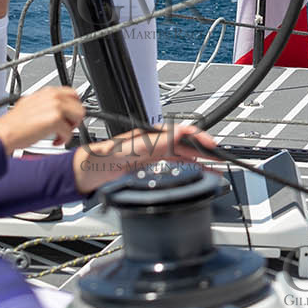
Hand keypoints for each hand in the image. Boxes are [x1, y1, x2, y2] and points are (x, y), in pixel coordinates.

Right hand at [0, 87, 83, 151]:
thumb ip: (46, 103)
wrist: (4, 132)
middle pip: (79, 106)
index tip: (69, 116)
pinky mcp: (55, 120)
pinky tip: (54, 141)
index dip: (73, 107)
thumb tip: (58, 108)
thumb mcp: (31, 104)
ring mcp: (55, 107)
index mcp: (48, 91)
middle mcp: (53, 96)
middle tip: (65, 127)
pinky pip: (70, 132)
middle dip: (74, 119)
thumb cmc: (14, 123)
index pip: (73, 94)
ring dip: (70, 129)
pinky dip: (64, 140)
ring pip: (78, 118)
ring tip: (59, 134)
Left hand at [73, 121, 220, 193]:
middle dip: (204, 151)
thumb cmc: (104, 158)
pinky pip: (172, 168)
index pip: (183, 132)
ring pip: (181, 157)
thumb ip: (160, 141)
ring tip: (214, 169)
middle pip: (185, 145)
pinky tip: (193, 175)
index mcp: (153, 135)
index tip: (213, 146)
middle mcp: (154, 144)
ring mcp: (151, 157)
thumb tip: (183, 133)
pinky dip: (186, 171)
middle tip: (221, 159)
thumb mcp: (136, 149)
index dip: (200, 138)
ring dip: (198, 163)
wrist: (86, 174)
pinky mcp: (147, 169)